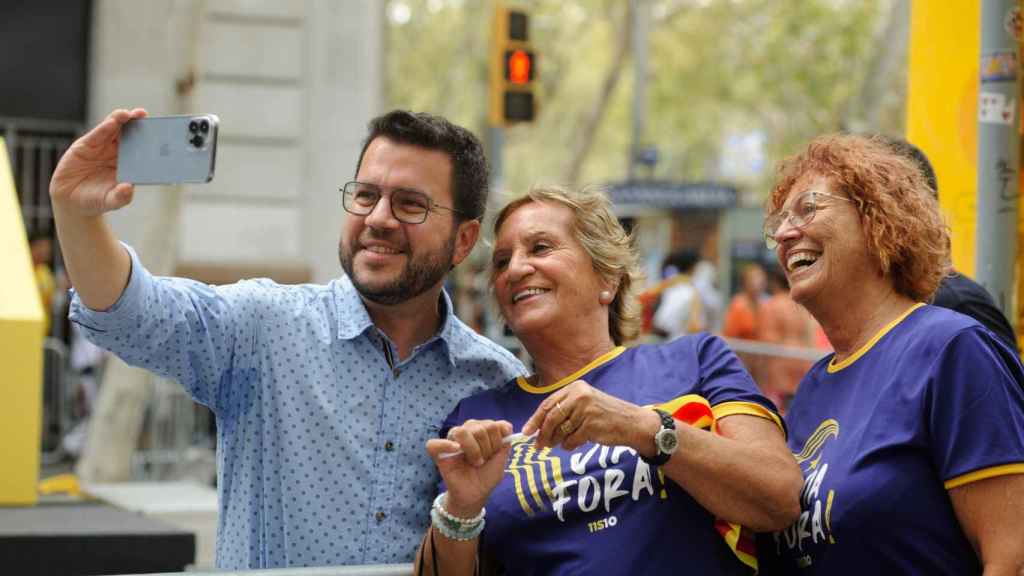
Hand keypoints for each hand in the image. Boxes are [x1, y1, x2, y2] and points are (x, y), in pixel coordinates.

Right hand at [50, 108, 146, 215]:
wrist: (71, 201)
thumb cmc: (96, 200)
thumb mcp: (110, 201)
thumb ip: (120, 197)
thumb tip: (129, 188)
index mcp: (128, 164)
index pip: (141, 148)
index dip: (148, 138)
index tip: (158, 131)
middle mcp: (117, 153)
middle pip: (129, 134)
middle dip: (136, 123)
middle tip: (143, 115)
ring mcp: (101, 147)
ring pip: (113, 130)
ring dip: (121, 120)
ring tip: (128, 114)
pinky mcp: (85, 145)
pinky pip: (97, 134)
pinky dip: (104, 128)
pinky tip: (111, 122)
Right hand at [426, 419, 512, 517]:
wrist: (476, 495)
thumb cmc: (486, 475)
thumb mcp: (501, 458)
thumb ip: (504, 441)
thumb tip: (506, 427)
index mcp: (480, 430)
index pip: (492, 424)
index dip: (498, 439)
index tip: (496, 453)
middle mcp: (466, 432)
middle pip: (479, 428)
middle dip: (487, 447)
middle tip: (483, 461)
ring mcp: (451, 441)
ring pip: (461, 431)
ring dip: (473, 450)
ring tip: (475, 462)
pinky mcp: (437, 453)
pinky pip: (434, 443)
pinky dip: (446, 445)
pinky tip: (456, 450)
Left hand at [521, 380, 659, 453]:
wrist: (632, 423)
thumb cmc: (606, 415)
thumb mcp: (585, 403)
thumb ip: (564, 410)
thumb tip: (537, 427)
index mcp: (576, 388)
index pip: (548, 404)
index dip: (535, 419)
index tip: (526, 431)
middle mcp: (580, 396)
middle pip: (551, 417)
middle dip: (542, 434)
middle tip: (538, 446)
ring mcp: (586, 410)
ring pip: (560, 431)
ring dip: (557, 441)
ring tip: (561, 443)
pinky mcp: (591, 426)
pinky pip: (571, 440)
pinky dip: (570, 445)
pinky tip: (576, 443)